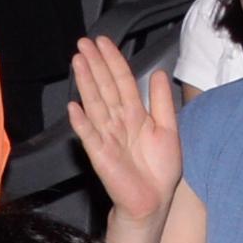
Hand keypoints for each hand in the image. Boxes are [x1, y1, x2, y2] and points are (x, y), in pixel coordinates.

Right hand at [66, 37, 183, 223]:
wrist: (154, 200)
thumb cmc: (160, 169)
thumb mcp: (168, 128)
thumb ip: (161, 101)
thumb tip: (158, 72)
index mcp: (135, 114)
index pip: (122, 81)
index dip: (113, 61)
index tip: (103, 42)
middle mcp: (118, 122)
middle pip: (105, 87)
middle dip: (95, 64)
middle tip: (83, 42)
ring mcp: (107, 137)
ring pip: (95, 104)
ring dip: (85, 83)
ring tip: (77, 61)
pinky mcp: (101, 155)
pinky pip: (90, 136)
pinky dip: (81, 122)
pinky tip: (73, 107)